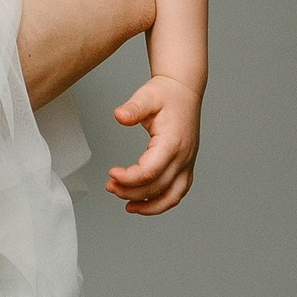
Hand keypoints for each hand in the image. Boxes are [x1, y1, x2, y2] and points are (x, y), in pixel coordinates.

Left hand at [106, 73, 202, 212]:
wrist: (184, 91)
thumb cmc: (166, 94)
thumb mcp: (147, 96)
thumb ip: (133, 107)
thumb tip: (119, 115)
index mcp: (173, 142)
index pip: (150, 172)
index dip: (128, 178)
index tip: (111, 173)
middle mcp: (183, 157)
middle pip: (157, 187)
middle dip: (130, 192)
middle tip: (110, 186)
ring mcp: (187, 164)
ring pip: (171, 197)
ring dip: (148, 206)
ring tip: (126, 205)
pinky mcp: (186, 167)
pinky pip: (176, 193)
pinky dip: (160, 203)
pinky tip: (142, 203)